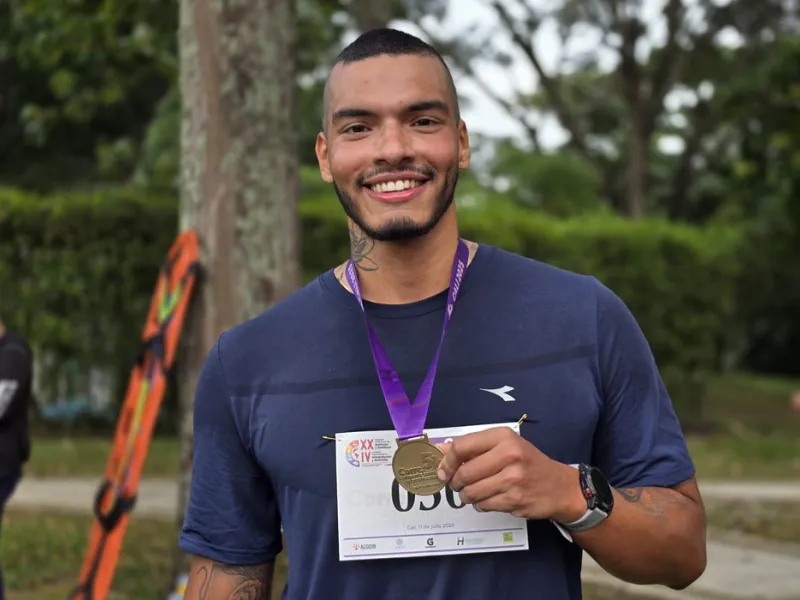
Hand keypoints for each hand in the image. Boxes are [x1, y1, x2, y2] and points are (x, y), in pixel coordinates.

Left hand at [436, 427, 585, 522]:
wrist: (559, 486)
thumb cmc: (527, 463)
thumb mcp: (503, 446)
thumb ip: (472, 447)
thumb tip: (439, 449)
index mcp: (503, 436)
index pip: (461, 447)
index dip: (446, 461)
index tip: (443, 471)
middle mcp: (509, 454)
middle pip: (464, 472)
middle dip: (456, 482)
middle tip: (460, 484)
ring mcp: (513, 478)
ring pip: (471, 492)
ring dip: (468, 496)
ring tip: (477, 492)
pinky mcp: (515, 500)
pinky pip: (483, 505)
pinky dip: (482, 504)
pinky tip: (492, 498)